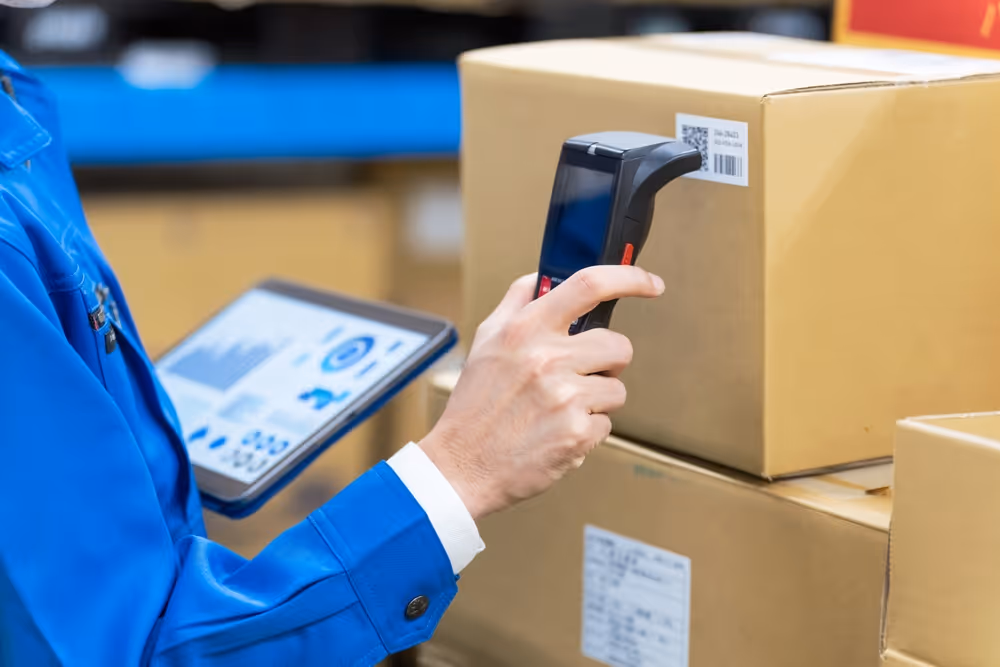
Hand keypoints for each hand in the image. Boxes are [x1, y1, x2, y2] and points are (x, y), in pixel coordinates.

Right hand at [419, 265, 664, 519]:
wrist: (461, 466)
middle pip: (618, 345)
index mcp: (525, 329)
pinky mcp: (577, 434)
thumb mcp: (486, 340)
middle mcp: (546, 359)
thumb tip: (545, 276)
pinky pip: (606, 424)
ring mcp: (565, 398)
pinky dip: (586, 431)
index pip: (589, 285)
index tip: (649, 283)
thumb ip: (517, 302)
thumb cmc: (474, 405)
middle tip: (581, 374)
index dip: (629, 278)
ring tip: (558, 410)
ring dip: (596, 401)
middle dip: (609, 361)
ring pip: (616, 389)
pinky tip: (555, 433)